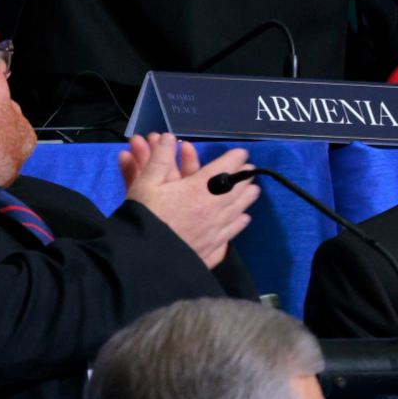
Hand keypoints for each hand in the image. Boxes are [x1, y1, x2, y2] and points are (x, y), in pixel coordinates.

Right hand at [122, 134, 257, 268]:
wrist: (143, 261)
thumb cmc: (143, 218)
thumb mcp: (145, 185)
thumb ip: (159, 159)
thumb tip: (169, 137)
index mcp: (199, 190)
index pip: (223, 169)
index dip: (234, 159)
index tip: (242, 154)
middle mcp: (213, 210)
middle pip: (236, 191)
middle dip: (243, 180)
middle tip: (251, 174)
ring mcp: (215, 232)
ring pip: (237, 211)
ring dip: (246, 200)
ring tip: (254, 192)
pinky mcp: (211, 251)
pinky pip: (231, 234)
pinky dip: (238, 224)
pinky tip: (243, 221)